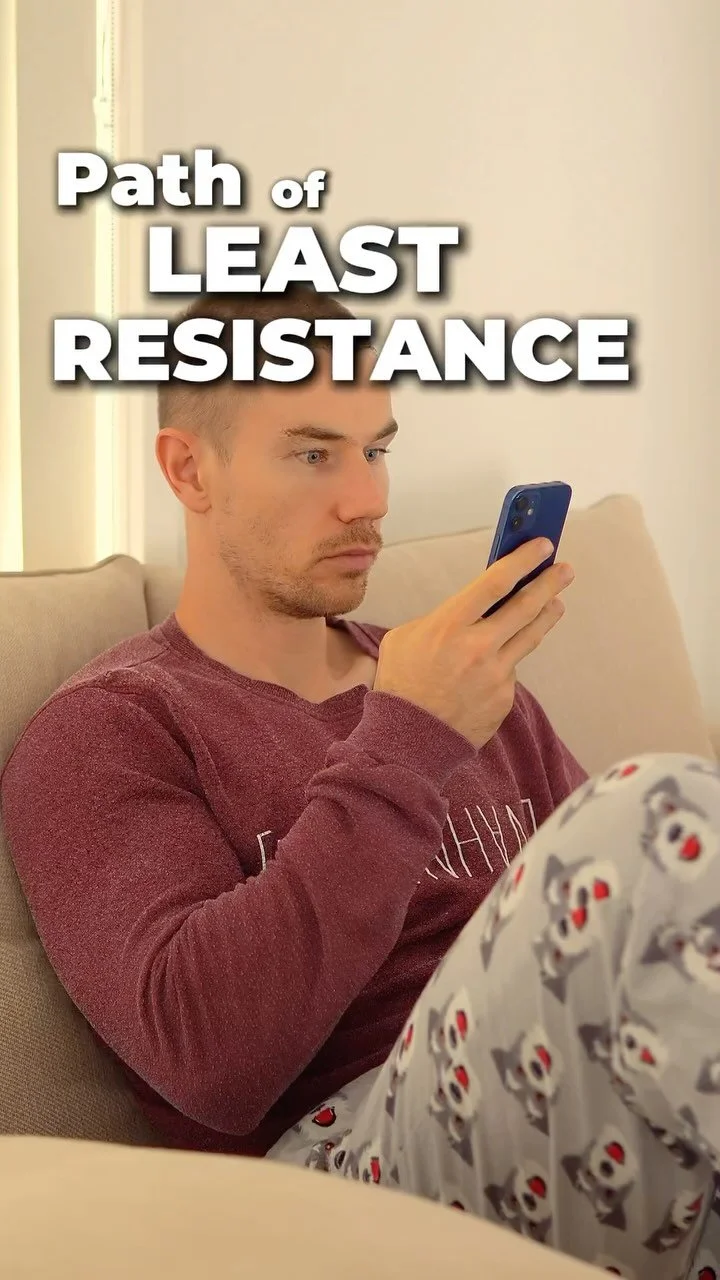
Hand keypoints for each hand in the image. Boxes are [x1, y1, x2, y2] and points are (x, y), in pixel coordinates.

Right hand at [374, 539, 573, 748]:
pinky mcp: (504, 697)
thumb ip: (440, 619)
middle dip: (550, 583)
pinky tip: (494, 663)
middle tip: (565, 569)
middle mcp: (478, 647)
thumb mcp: (404, 637)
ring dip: (546, 615)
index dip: (523, 560)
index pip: (495, 582)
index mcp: (449, 625)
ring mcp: (496, 674)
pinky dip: (506, 661)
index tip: (541, 546)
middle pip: (526, 606)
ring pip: (530, 636)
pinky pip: (511, 670)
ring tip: (556, 603)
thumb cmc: (401, 683)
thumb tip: (471, 610)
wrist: (409, 739)